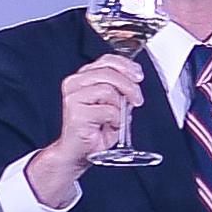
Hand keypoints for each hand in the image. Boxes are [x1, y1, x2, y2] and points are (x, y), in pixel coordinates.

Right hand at [27, 55, 148, 207]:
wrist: (78, 151)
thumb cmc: (94, 129)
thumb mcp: (112, 103)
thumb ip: (119, 89)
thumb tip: (134, 80)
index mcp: (83, 77)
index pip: (107, 61)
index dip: (126, 66)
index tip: (138, 76)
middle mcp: (75, 83)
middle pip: (110, 73)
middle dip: (129, 86)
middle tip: (137, 100)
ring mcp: (73, 97)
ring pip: (109, 90)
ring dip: (120, 106)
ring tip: (117, 118)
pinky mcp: (76, 112)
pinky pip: (107, 110)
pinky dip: (115, 119)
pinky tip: (109, 125)